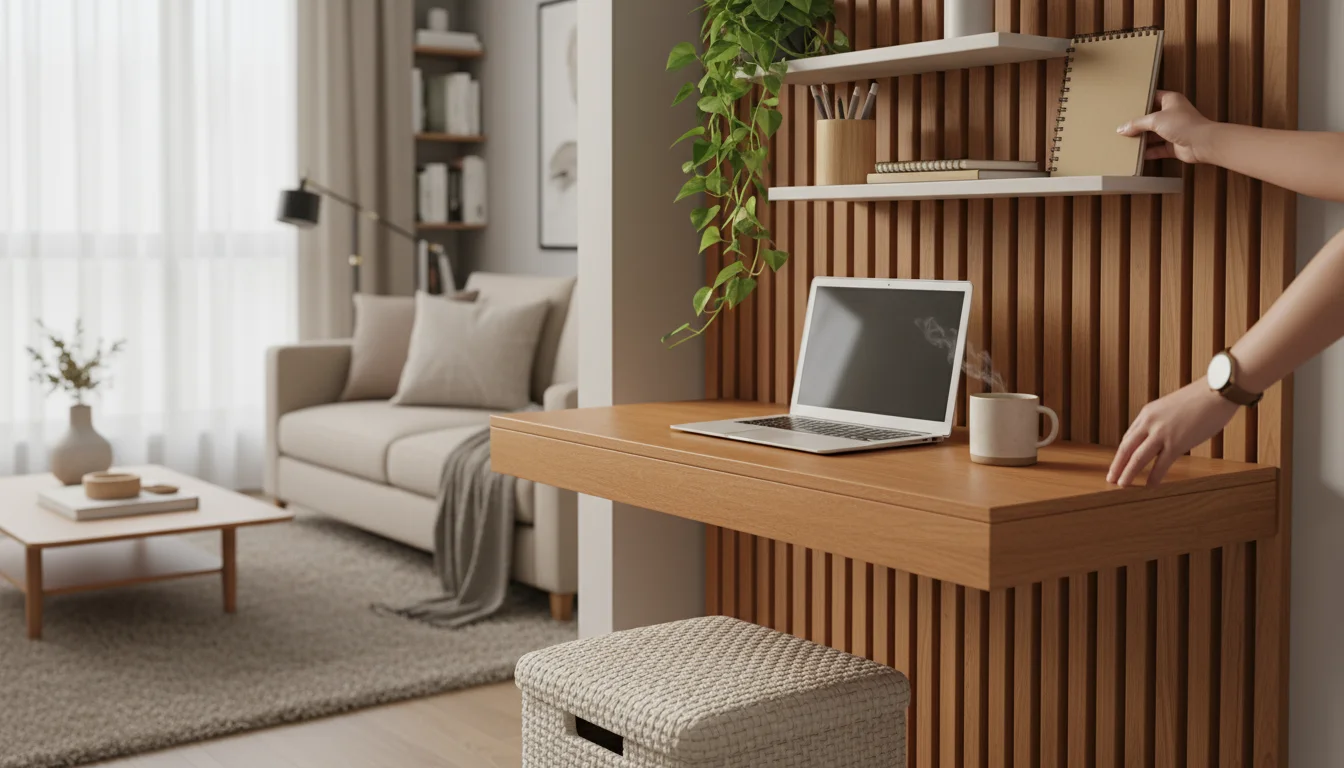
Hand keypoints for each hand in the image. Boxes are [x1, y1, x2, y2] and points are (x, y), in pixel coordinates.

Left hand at [1107, 381, 1238, 486]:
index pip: (1129, 437)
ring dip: (1128, 473)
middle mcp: (1150, 422)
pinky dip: (1154, 478)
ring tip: (1122, 485)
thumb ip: (1163, 422)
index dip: (1122, 453)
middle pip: (1126, 448)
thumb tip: (1162, 436)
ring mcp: (1162, 433)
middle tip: (1110, 478)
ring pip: (1138, 458)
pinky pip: (1161, 464)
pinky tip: (1150, 486)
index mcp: (1148, 413)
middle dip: (1117, 465)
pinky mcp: (1177, 443)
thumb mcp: (1172, 407)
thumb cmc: (1201, 398)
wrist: (1217, 391)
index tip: (1118, 463)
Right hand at [1116, 90, 1215, 163]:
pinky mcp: (1172, 145)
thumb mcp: (1155, 119)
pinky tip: (1135, 155)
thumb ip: (1137, 124)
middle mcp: (1172, 114)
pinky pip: (1157, 148)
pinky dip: (1147, 152)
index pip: (1153, 97)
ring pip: (1153, 134)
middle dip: (1137, 122)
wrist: (1202, 143)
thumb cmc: (1182, 124)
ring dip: (1141, 138)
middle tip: (1120, 124)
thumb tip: (1121, 129)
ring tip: (1124, 141)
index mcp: (1170, 100)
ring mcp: (1173, 130)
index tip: (1125, 104)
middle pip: (1150, 117)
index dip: (1140, 100)